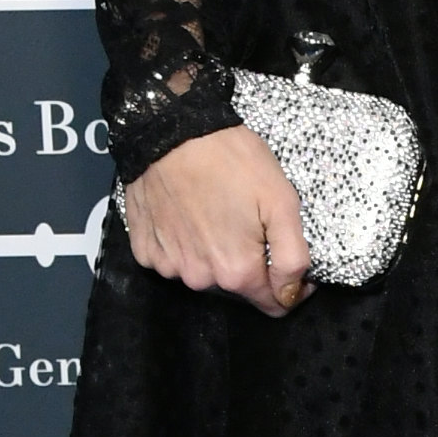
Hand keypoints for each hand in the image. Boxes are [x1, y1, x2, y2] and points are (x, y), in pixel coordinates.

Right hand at [118, 124, 311, 315]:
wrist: (171, 132)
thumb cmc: (231, 161)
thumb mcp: (282, 202)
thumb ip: (293, 257)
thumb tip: (292, 293)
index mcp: (236, 272)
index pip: (272, 303)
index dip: (288, 285)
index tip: (287, 254)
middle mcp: (200, 279)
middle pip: (237, 286)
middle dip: (249, 260)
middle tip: (248, 218)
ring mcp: (168, 266)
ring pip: (204, 272)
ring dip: (214, 251)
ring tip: (216, 210)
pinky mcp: (144, 249)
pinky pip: (173, 258)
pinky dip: (183, 243)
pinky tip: (186, 213)